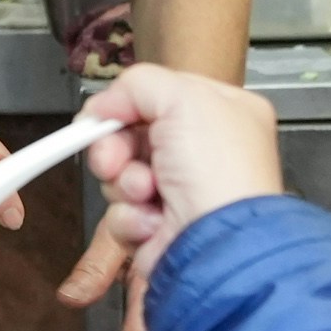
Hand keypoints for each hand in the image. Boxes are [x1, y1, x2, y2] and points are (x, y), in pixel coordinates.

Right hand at [75, 63, 283, 285]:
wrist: (217, 247)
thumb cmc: (221, 176)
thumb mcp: (183, 98)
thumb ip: (138, 84)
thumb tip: (106, 102)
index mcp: (223, 114)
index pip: (161, 95)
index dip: (128, 104)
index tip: (107, 113)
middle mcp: (205, 153)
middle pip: (134, 135)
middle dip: (115, 147)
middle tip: (114, 158)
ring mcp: (183, 191)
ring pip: (122, 174)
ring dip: (124, 184)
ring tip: (147, 192)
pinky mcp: (161, 225)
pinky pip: (123, 211)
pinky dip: (130, 217)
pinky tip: (153, 219)